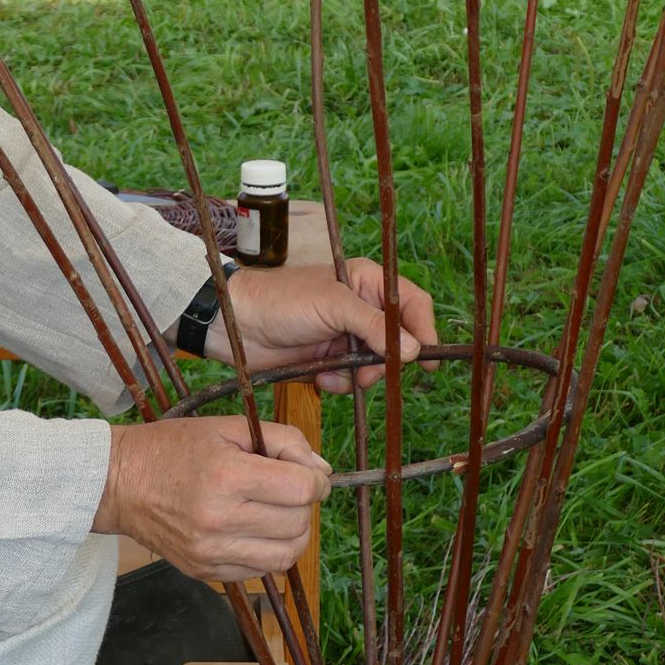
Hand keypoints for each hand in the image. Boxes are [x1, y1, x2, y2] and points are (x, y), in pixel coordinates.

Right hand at [91, 413, 331, 581]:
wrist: (118, 483)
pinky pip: (259, 571)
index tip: (306, 473)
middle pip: (298, 524)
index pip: (302, 489)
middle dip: (302, 505)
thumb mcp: (227, 427)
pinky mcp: (204, 572)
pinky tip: (252, 531)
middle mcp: (219, 520)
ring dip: (292, 533)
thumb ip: (283, 441)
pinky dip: (267, 552)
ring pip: (285, 556)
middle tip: (284, 489)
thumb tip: (323, 471)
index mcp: (227, 477)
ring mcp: (210, 552)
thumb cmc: (172, 449)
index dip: (315, 479)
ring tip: (274, 513)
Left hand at [205, 258, 436, 391]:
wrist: (236, 325)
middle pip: (397, 341)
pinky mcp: (328, 359)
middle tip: (371, 372)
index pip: (411, 304)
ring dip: (360, 375)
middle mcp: (360, 308)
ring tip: (337, 372)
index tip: (428, 359)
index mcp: (366, 282)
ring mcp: (344, 335)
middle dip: (386, 361)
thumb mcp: (333, 306)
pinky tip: (318, 375)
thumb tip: (414, 350)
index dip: (424, 329)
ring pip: (375, 365)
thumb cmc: (281, 301)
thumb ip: (375, 326)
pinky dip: (338, 382)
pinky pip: (350, 379)